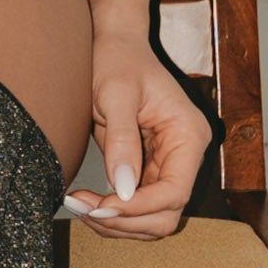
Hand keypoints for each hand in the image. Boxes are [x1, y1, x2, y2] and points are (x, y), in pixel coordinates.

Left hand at [62, 46, 207, 237]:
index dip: (138, 207)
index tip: (100, 206)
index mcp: (188, 135)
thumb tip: (123, 188)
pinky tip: (86, 201)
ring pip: (152, 218)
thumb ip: (122, 140)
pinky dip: (112, 212)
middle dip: (126, 220)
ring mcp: (168, 164)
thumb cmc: (118, 59)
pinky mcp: (149, 169)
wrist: (114, 45)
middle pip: (166, 213)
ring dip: (117, 222)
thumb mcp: (115, 94)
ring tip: (79, 204)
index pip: (174, 192)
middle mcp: (185, 155)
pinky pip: (136, 206)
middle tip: (84, 209)